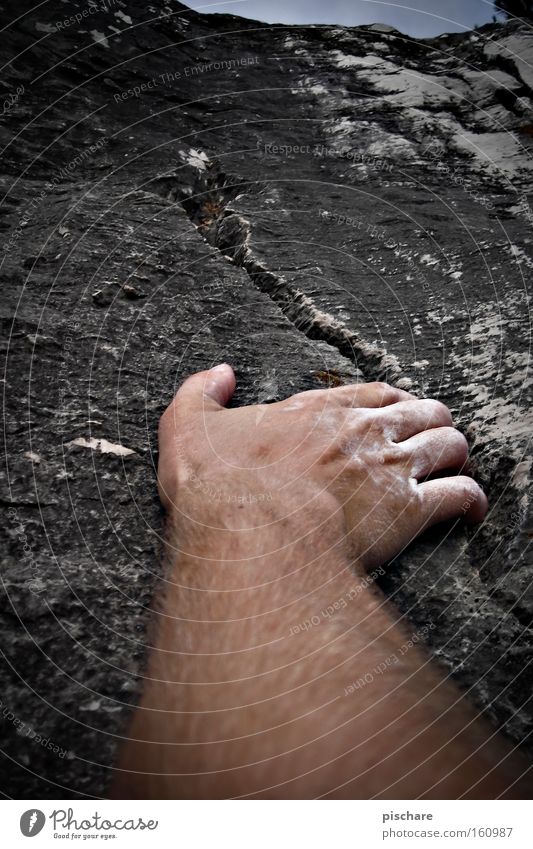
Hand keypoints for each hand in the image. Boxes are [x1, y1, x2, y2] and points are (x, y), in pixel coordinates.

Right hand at [158, 364, 486, 568]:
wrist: (246, 532)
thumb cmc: (217, 486)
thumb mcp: (186, 425)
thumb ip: (200, 392)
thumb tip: (220, 373)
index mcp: (318, 409)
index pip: (375, 392)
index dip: (395, 402)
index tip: (399, 413)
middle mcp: (361, 430)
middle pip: (423, 411)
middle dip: (434, 423)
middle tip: (433, 440)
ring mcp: (388, 468)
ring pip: (448, 445)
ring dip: (456, 454)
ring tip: (456, 467)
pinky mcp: (407, 511)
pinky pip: (460, 495)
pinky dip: (472, 500)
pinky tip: (471, 510)